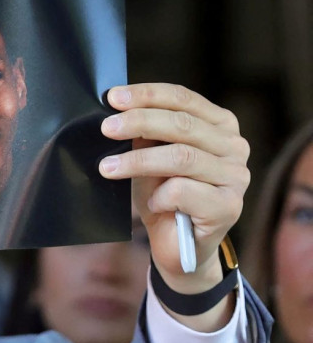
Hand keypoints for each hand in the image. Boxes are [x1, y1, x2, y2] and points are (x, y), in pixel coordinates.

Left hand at [99, 84, 248, 324]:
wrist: (178, 247)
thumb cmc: (165, 197)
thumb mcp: (151, 159)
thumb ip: (146, 135)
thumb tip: (117, 111)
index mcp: (219, 125)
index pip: (183, 99)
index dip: (147, 95)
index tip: (113, 98)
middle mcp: (235, 147)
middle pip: (182, 125)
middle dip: (138, 122)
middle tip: (106, 128)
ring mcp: (236, 177)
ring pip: (181, 157)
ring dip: (138, 161)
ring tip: (107, 167)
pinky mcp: (228, 206)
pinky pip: (183, 191)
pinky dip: (159, 196)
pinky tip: (154, 204)